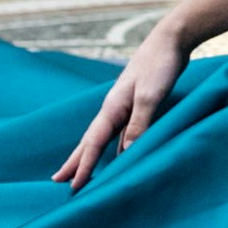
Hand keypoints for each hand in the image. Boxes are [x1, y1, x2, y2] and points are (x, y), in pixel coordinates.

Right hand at [55, 30, 186, 186]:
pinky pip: (120, 133)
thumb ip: (139, 125)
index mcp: (112, 108)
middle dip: (74, 162)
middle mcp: (113, 109)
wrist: (170, 40)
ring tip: (80, 171)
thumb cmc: (159, 66)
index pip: (93, 143)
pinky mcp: (137, 105)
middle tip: (57, 181)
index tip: (73, 186)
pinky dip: (114, 147)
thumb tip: (126, 154)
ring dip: (91, 156)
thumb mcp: (150, 97)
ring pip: (103, 138)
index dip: (83, 166)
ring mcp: (124, 107)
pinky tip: (117, 153)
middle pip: (89, 141)